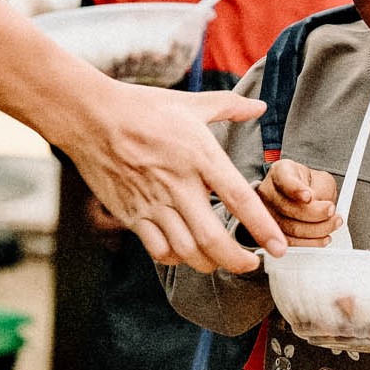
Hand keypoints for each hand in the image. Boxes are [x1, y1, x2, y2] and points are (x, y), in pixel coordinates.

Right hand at [66, 82, 285, 272]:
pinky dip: (175, 258)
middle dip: (238, 260)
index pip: (239, 199)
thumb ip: (229, 106)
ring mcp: (153, 202)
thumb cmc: (143, 107)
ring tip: (222, 262)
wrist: (89, 116)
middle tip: (253, 265)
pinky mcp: (131, 213)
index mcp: (200, 155)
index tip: (280, 247)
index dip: (263, 227)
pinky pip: (158, 248)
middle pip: (213, 237)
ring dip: (209, 264)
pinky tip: (185, 253)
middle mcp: (179, 183)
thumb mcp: (191, 103)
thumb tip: (261, 106)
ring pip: (186, 250)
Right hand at [256, 158, 339, 245]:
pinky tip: (323, 237)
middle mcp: (268, 192)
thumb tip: (324, 209)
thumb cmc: (308, 185)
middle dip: (315, 213)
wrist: (297, 195)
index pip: (284, 180)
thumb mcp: (320, 178)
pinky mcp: (271, 233)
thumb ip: (322, 190)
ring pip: (289, 228)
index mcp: (280, 172)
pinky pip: (291, 243)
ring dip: (317, 229)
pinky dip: (310, 242)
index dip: (296, 190)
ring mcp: (266, 214)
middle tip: (332, 211)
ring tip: (333, 224)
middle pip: (287, 207)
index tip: (309, 196)